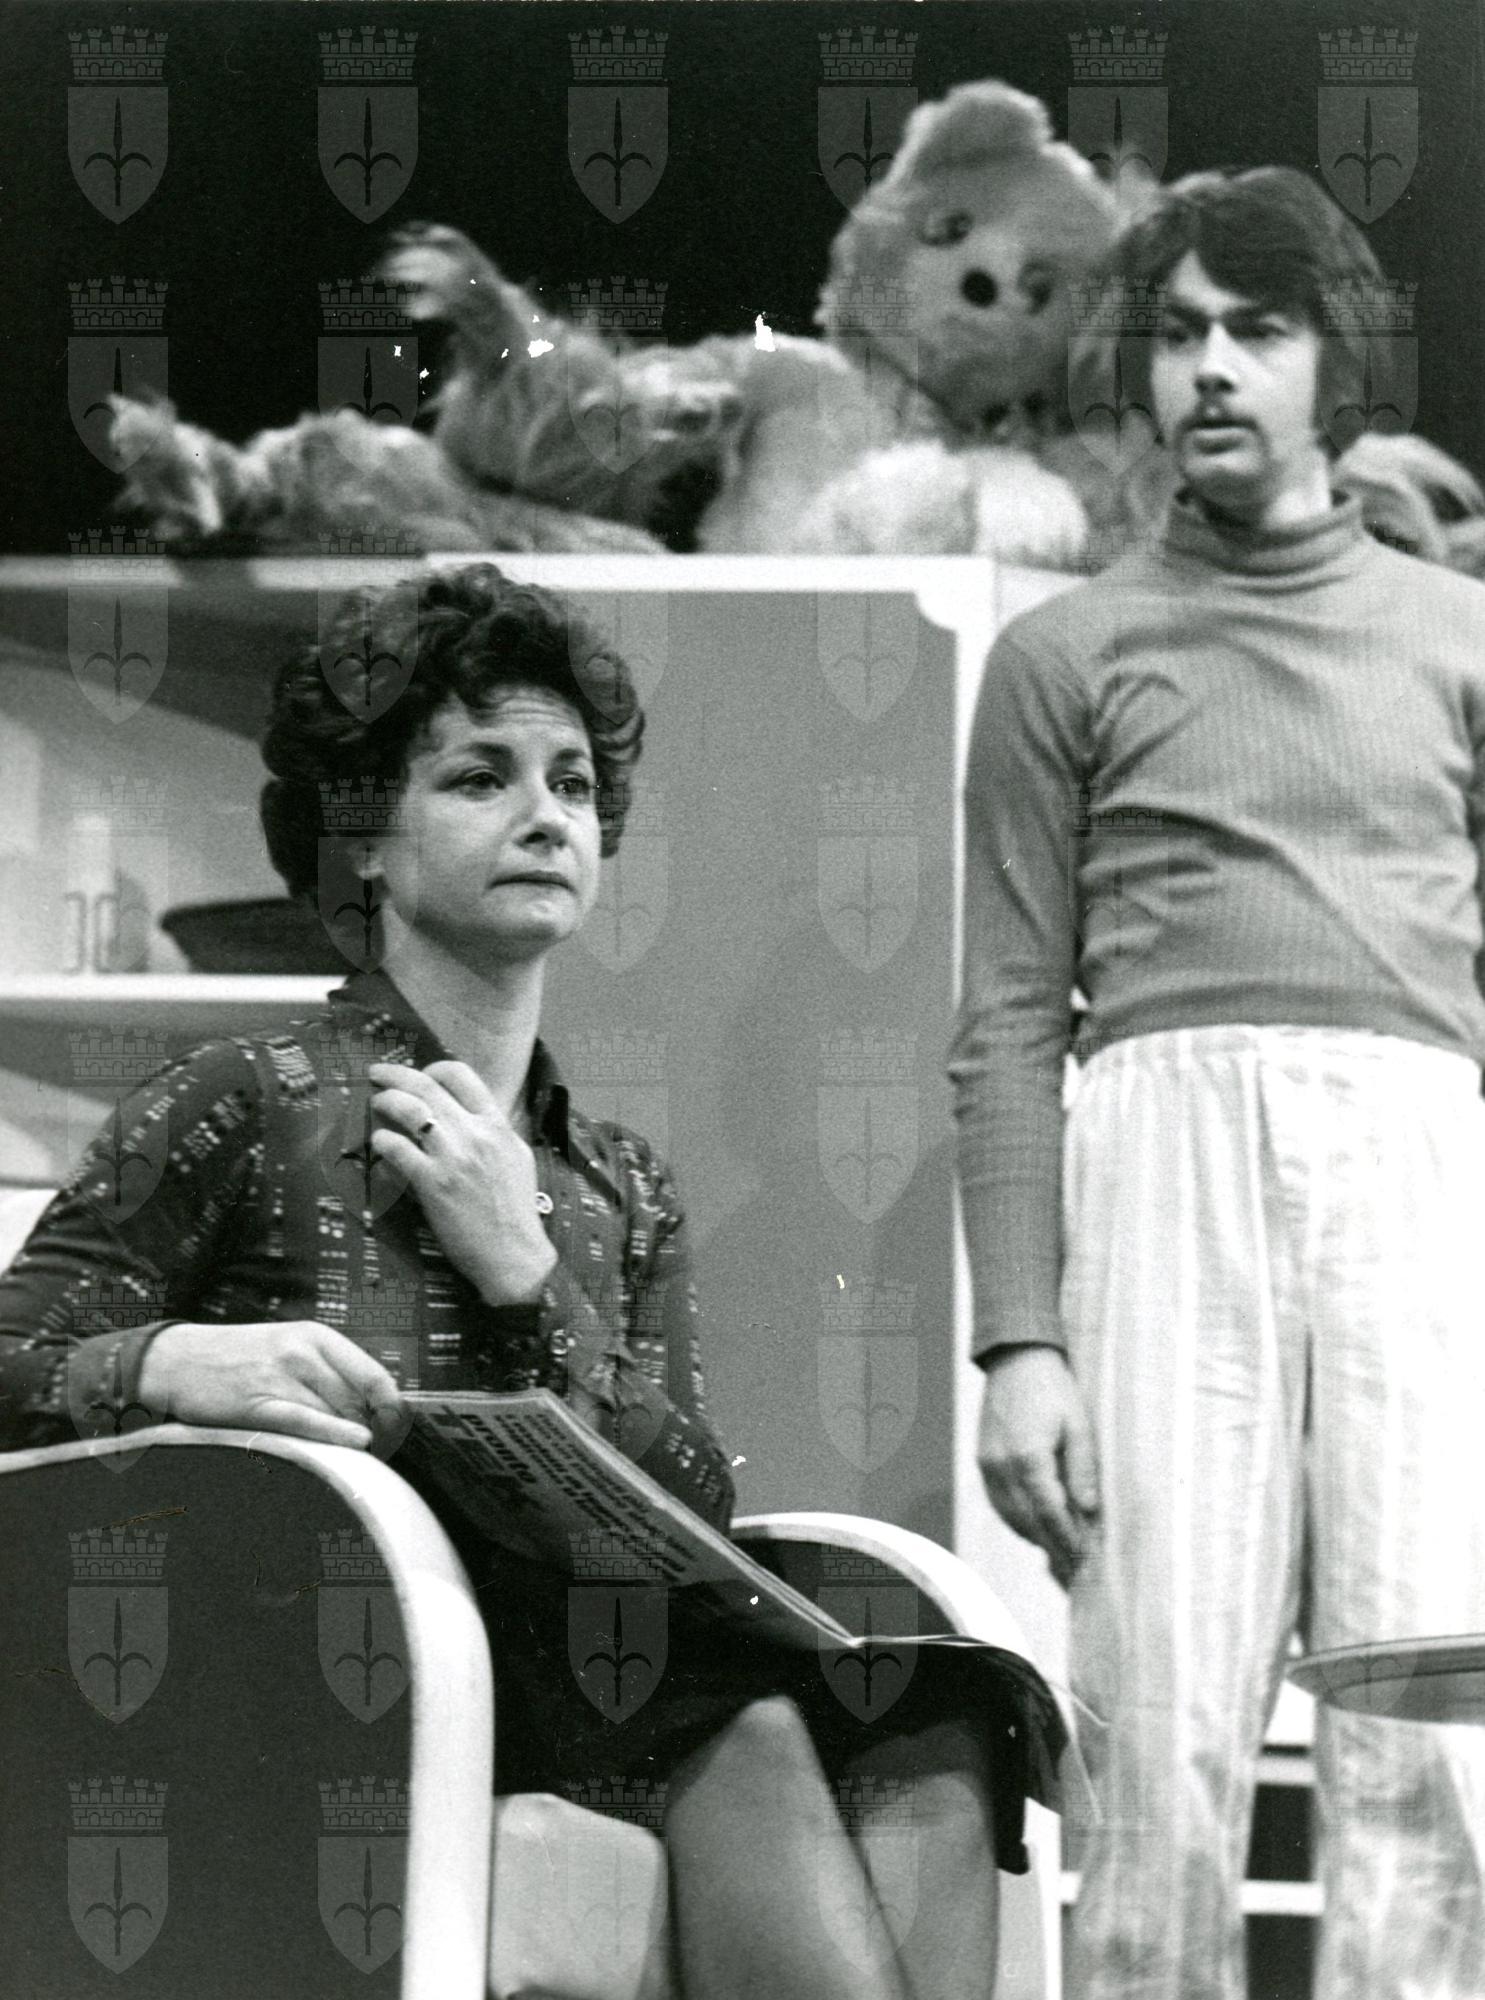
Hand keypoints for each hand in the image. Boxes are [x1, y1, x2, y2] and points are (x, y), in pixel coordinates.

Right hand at [137, 1321, 403, 1451]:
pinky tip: (355, 1442)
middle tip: (375, 1449)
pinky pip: (308, 1422)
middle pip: (358, 1399)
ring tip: (350, 1454)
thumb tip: (368, 1408)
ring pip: (335, 1413)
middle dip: (370, 1427)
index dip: (392, 1405)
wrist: (176, 1360)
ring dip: (347, 1437)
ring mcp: (279, 1376)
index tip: (397, 1426)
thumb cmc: (236, 1358)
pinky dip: (335, 1434)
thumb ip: (327, 1372)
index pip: (373, 1374)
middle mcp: (302, 1352)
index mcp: (315, 1336)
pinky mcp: (257, 1403)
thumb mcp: (287, 1348)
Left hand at [368, 1060, 557, 1306]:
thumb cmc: (516, 1210)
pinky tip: (379, 1141)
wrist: (515, 1253)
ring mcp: (453, 1158)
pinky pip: (398, 1149)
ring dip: (386, 1100)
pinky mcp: (433, 1184)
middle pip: (428, 1086)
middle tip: (377, 1073)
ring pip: (409, 1110)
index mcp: (498, 1125)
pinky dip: (383, 1140)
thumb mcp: (517, 1158)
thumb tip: (470, 1117)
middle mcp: (475, 1135)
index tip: (421, 1074)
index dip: (435, 1068)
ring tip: (375, 1102)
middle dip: (396, 1074)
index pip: (463, 1076)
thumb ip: (494, 1132)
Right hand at [977, 1345, 1099, 1587]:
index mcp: (1029, 1457)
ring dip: (1035, 1538)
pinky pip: (999, 1504)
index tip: (1086, 1562)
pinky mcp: (982, 1461)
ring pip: (1010, 1518)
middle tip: (1075, 1571)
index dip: (1069, 1541)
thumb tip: (1088, 1512)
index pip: (1051, 1514)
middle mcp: (1001, 1466)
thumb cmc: (1053, 1388)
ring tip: (1059, 1555)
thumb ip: (1083, 1470)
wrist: (1015, 1359)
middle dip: (1053, 1549)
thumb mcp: (1080, 1424)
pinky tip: (1035, 1527)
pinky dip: (1018, 1521)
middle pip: (1028, 1523)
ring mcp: (987, 1465)